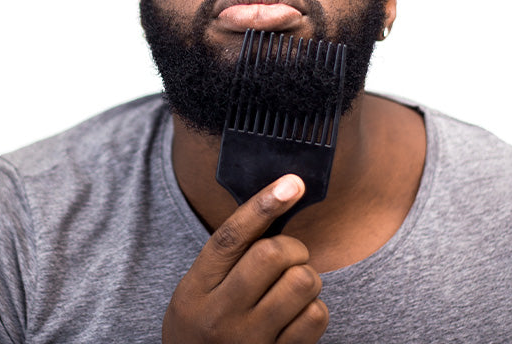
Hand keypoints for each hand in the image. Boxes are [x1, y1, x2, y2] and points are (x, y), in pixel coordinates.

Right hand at [163, 174, 328, 342]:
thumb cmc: (204, 329)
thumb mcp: (198, 293)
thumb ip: (228, 259)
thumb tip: (275, 205)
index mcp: (195, 290)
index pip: (230, 237)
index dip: (263, 204)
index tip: (293, 183)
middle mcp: (219, 315)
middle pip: (272, 254)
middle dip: (292, 249)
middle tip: (290, 260)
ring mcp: (250, 341)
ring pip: (303, 282)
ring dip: (307, 279)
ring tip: (292, 291)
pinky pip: (317, 316)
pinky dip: (315, 310)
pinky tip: (298, 317)